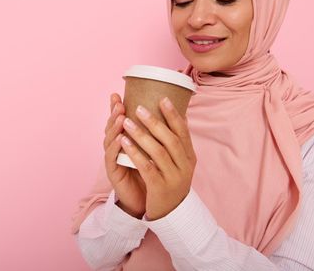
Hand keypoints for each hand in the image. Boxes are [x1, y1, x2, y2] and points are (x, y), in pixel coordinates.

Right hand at [103, 93, 145, 217]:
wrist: (149, 200)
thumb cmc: (152, 172)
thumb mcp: (154, 150)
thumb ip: (156, 134)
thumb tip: (174, 114)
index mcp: (126, 139)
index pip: (119, 119)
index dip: (116, 107)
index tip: (117, 94)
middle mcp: (118, 146)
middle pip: (112, 126)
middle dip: (114, 113)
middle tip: (118, 103)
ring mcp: (114, 159)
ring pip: (110, 140)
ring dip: (114, 127)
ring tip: (121, 117)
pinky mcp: (114, 172)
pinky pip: (113, 157)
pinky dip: (116, 147)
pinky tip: (120, 138)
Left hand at [120, 97, 195, 220]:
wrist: (171, 214)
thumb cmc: (171, 182)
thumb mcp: (179, 163)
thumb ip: (177, 144)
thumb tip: (178, 115)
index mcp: (189, 157)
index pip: (183, 132)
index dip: (173, 115)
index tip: (163, 98)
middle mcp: (184, 166)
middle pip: (170, 139)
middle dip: (154, 121)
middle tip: (138, 107)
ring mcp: (173, 177)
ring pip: (157, 151)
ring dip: (141, 134)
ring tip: (126, 121)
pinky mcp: (159, 188)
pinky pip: (146, 167)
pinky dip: (135, 153)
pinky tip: (124, 142)